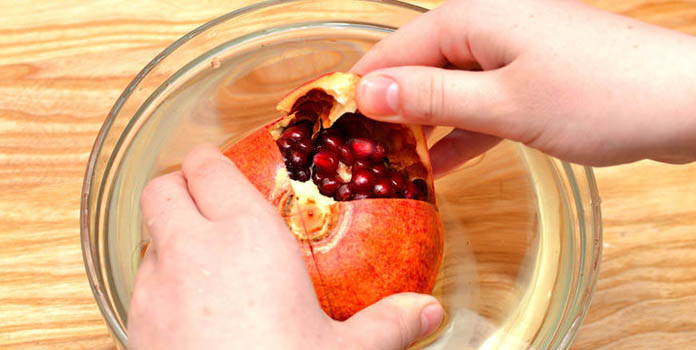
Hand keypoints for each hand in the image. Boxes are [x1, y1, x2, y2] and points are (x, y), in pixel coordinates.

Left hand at [128, 144, 443, 349]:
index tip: (226, 164)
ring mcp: (153, 290)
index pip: (207, 166)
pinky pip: (142, 285)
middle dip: (180, 185)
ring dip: (170, 236)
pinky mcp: (135, 328)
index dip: (211, 158)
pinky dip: (162, 281)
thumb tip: (429, 311)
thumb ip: (389, 323)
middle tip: (209, 200)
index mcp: (244, 235)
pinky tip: (195, 310)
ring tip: (206, 259)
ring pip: (148, 237)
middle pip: (161, 188)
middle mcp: (190, 250)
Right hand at [352, 0, 695, 170]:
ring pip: (449, 89)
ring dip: (425, 127)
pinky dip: (462, 131)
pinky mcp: (531, 78)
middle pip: (418, 68)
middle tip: (360, 158)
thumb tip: (369, 92)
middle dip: (391, 112)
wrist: (686, 103)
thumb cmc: (598, 97)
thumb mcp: (503, 103)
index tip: (331, 129)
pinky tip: (441, 167)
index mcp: (471, 19)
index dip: (359, 90)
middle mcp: (486, 26)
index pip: (393, 51)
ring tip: (393, 168)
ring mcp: (511, 52)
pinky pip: (481, 102)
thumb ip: (431, 97)